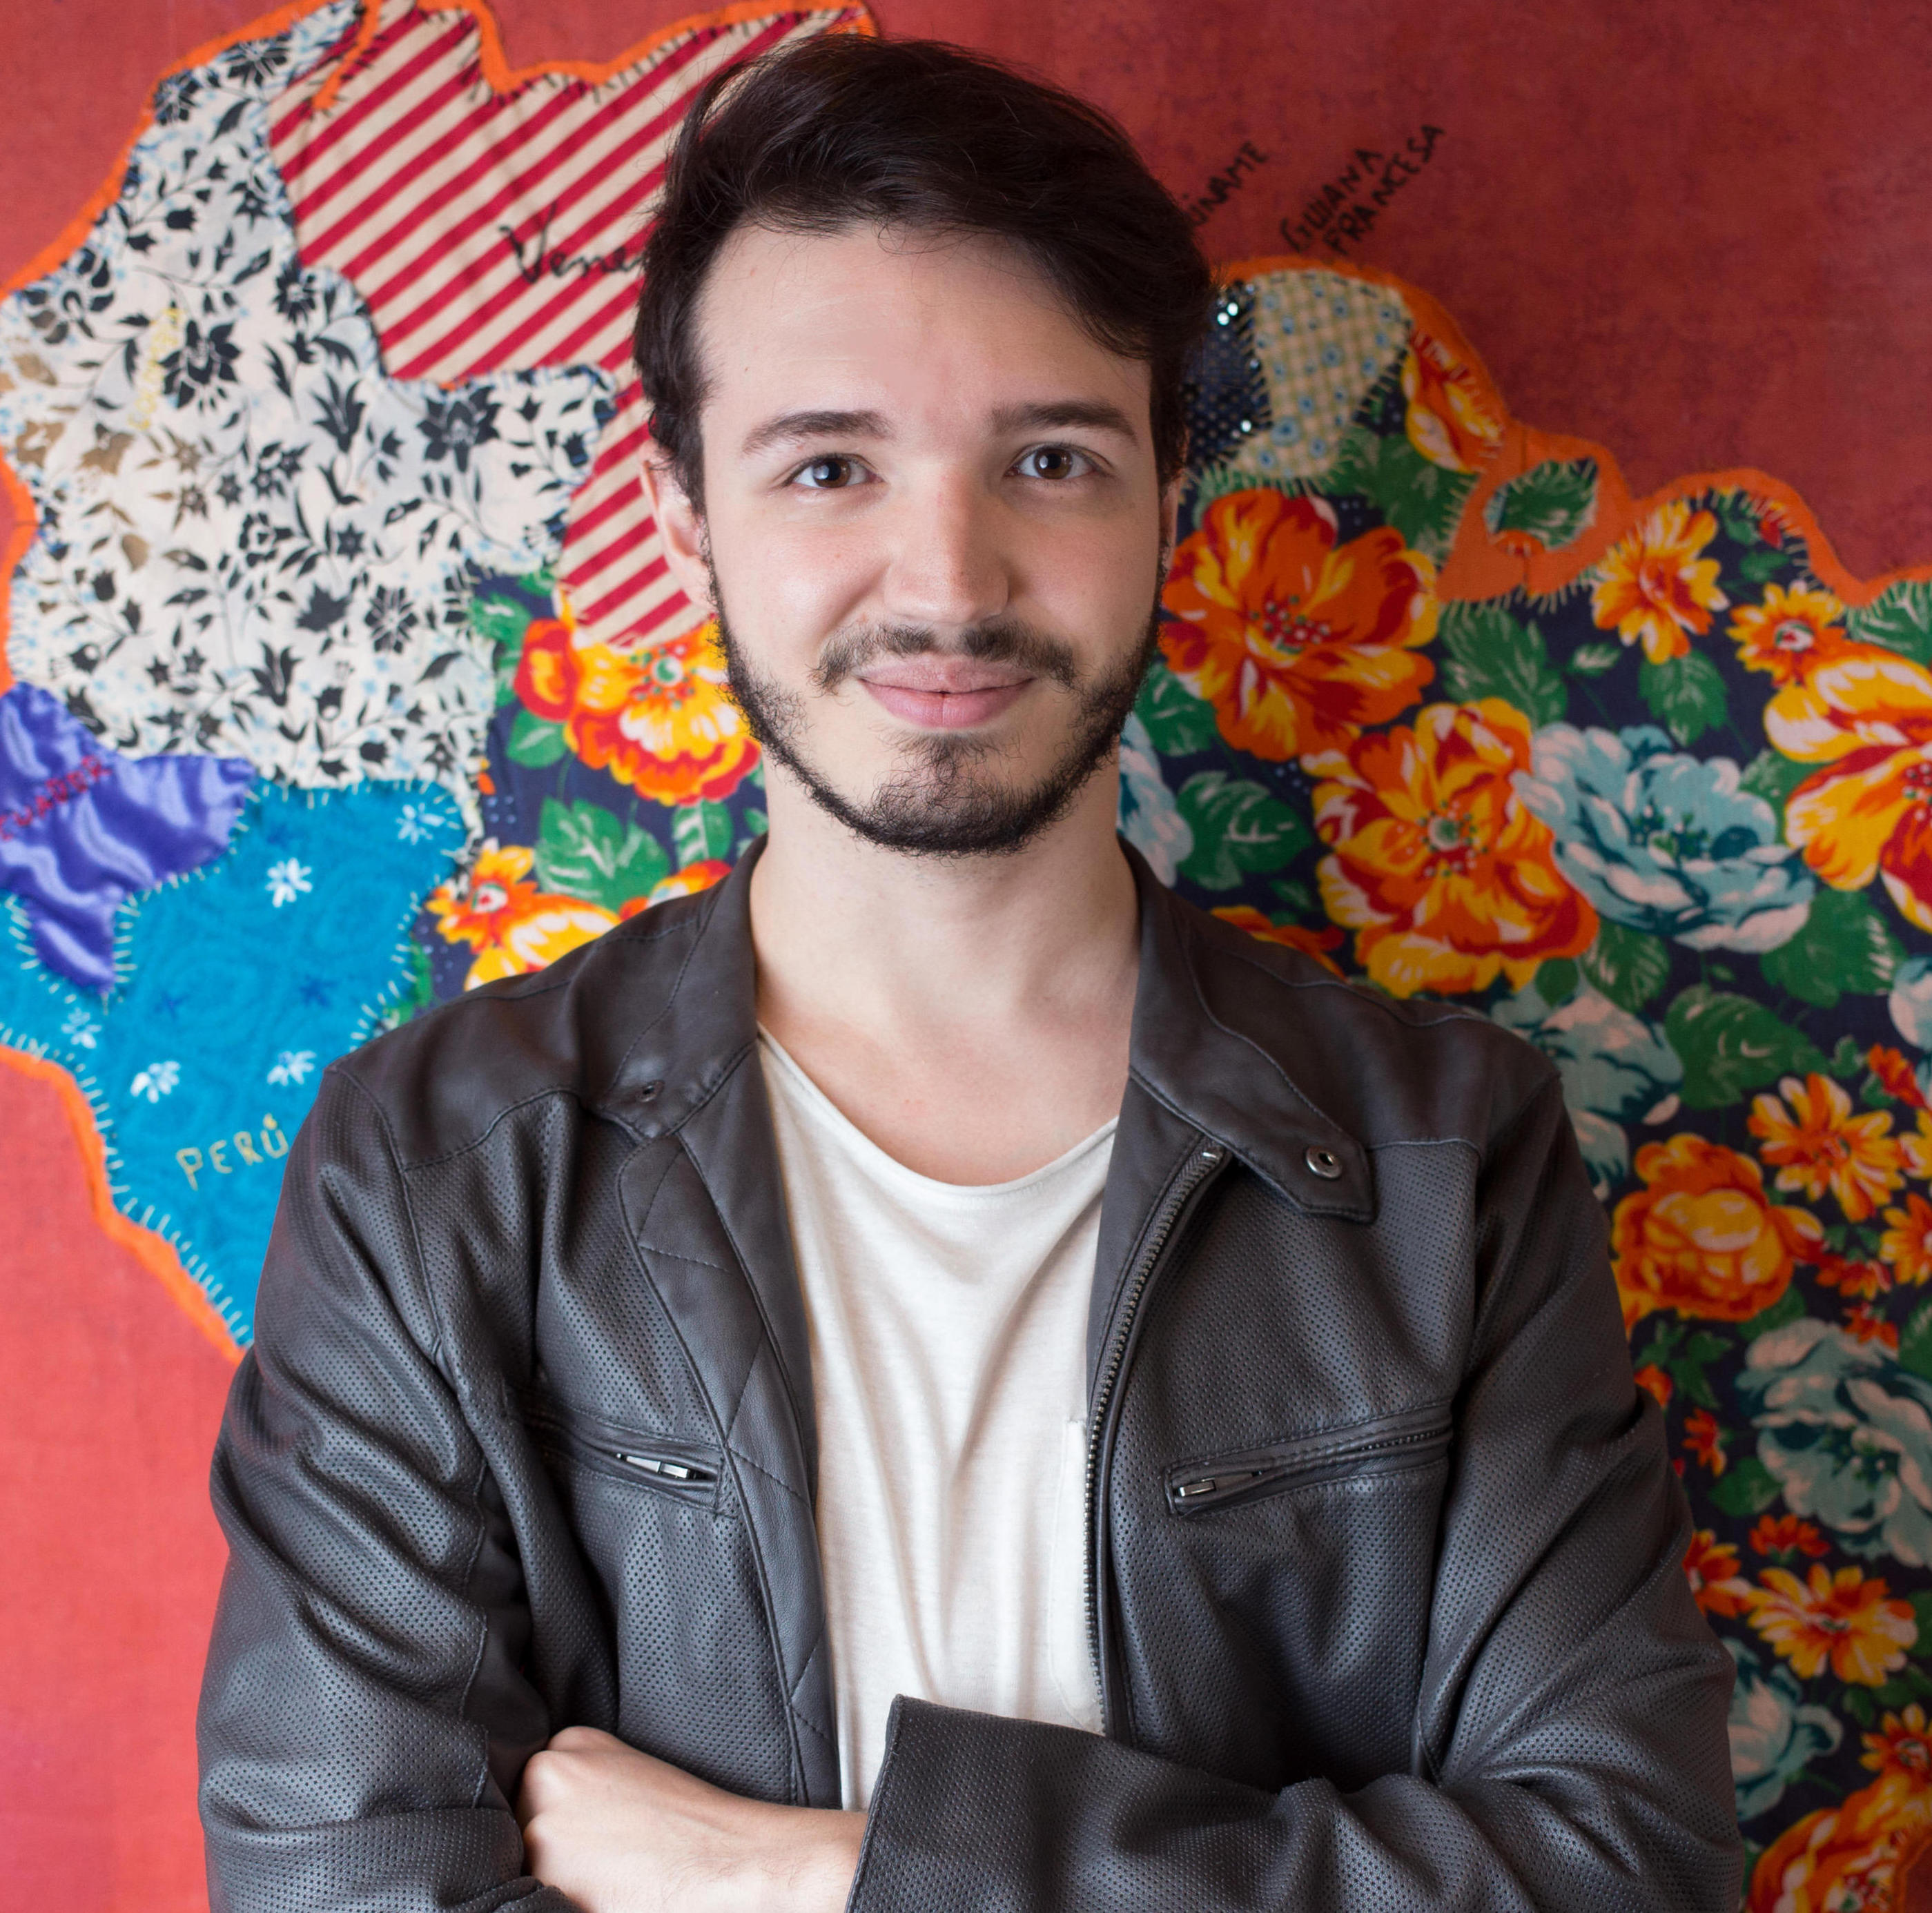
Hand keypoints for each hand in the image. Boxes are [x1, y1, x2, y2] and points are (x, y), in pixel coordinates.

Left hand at [517, 1725, 864, 1912]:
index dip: (557, 1820)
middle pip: (520, 1822)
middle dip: (548, 1846)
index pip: (532, 1789)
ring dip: (551, 1876)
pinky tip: (602, 1892)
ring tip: (608, 1876)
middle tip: (603, 1859)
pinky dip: (559, 1900)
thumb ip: (580, 1786)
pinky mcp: (543, 1879)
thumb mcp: (630, 1777)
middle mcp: (546, 1774)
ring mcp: (539, 1824)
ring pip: (523, 1863)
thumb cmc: (692, 1826)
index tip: (589, 1835)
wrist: (730, 1860)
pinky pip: (534, 1897)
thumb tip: (538, 1822)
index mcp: (570, 1743)